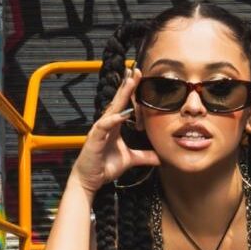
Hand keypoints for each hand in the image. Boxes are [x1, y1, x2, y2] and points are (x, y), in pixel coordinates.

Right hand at [70, 68, 159, 195]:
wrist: (89, 180)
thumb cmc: (105, 166)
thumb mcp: (130, 160)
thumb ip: (144, 156)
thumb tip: (160, 157)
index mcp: (114, 125)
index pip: (123, 103)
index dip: (130, 90)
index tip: (139, 76)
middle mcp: (106, 124)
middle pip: (118, 100)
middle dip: (127, 85)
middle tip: (135, 69)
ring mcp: (99, 130)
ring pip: (111, 109)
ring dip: (121, 96)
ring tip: (130, 83)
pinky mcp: (94, 139)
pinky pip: (103, 126)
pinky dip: (112, 120)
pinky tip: (121, 114)